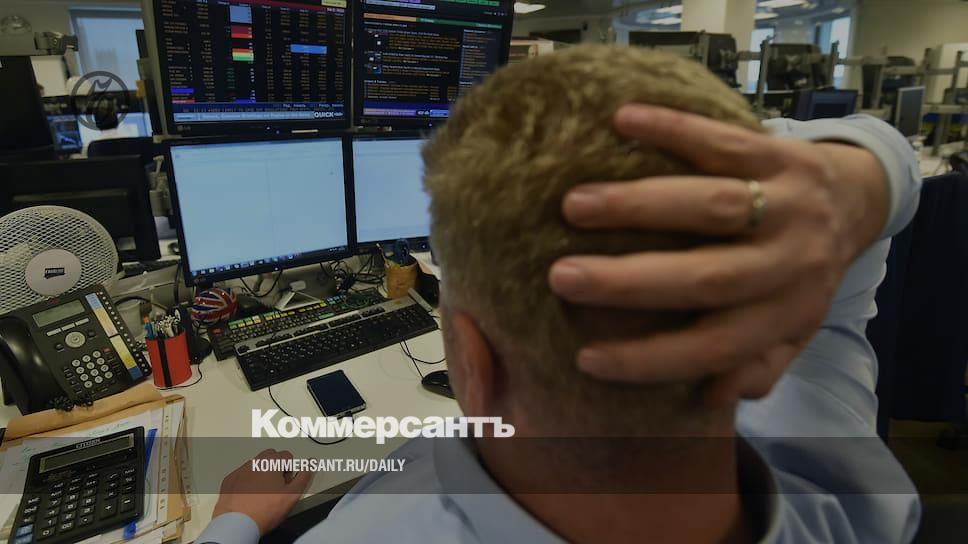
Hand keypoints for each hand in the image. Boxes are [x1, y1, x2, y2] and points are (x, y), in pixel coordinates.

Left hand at [212, 449, 311, 535]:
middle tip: (276, 487)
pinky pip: (242, 475)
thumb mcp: (292, 495)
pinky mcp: (229, 480)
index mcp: (271, 462)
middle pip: (270, 456)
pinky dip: (246, 481)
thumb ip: (304, 476)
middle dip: (276, 467)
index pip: (287, 456)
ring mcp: (240, 470)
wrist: (237, 524)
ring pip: (255, 465)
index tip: (286, 484)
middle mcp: (255, 462)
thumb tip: (311, 462)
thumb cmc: (264, 511)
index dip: (290, 470)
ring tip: (262, 494)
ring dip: (261, 474)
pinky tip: (249, 496)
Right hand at [549, 104, 888, 403]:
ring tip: (574, 205)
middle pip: (706, 278)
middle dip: (629, 282)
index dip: (650, 360)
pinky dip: (673, 129)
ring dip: (639, 205)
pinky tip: (622, 120)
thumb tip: (709, 395)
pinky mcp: (782, 151)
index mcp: (784, 314)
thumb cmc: (801, 275)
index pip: (714, 347)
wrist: (857, 202)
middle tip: (561, 278)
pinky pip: (724, 140)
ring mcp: (789, 203)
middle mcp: (790, 263)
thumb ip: (757, 366)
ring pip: (712, 206)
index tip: (586, 360)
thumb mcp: (790, 332)